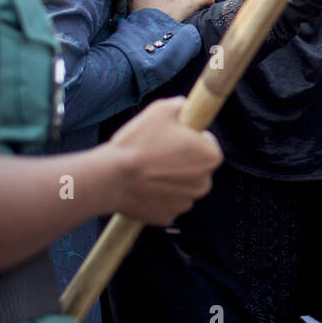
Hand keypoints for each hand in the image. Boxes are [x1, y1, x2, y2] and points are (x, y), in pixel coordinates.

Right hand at [106, 96, 221, 224]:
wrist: (111, 177)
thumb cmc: (138, 143)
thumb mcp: (160, 111)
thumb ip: (179, 105)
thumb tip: (183, 105)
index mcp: (210, 157)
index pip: (207, 143)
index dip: (190, 137)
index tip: (174, 137)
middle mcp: (204, 183)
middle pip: (196, 167)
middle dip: (182, 160)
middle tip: (157, 152)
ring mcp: (185, 202)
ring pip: (181, 187)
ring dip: (170, 180)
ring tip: (146, 170)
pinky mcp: (167, 217)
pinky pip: (165, 203)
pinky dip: (156, 196)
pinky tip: (141, 187)